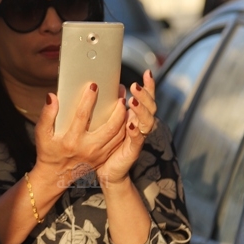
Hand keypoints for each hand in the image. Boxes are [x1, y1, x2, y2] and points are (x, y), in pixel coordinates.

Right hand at [33, 82, 126, 180]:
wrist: (55, 176)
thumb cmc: (48, 151)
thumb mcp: (42, 134)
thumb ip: (46, 115)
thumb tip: (52, 96)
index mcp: (71, 141)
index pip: (82, 116)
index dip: (88, 100)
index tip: (94, 85)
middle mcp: (88, 148)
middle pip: (110, 127)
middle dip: (118, 109)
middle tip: (119, 93)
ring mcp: (98, 155)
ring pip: (118, 135)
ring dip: (124, 117)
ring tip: (124, 102)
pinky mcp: (103, 158)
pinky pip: (118, 142)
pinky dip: (124, 129)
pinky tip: (124, 117)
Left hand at [97, 70, 157, 184]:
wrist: (105, 171)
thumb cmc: (101, 143)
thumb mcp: (101, 121)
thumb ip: (101, 105)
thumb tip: (93, 84)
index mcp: (133, 115)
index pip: (146, 98)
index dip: (149, 86)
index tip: (147, 72)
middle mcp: (139, 124)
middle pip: (150, 107)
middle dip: (145, 95)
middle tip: (134, 86)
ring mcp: (137, 137)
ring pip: (146, 121)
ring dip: (141, 109)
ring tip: (132, 101)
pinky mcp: (132, 150)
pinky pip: (137, 139)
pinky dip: (135, 130)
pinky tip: (131, 123)